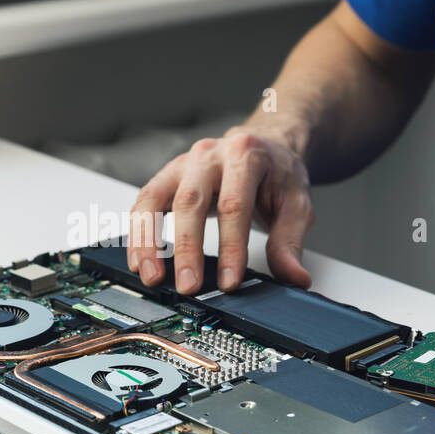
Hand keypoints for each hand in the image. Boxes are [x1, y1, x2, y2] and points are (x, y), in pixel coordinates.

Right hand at [127, 130, 315, 294]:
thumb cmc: (276, 174)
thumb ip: (290, 241)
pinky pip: (143, 204)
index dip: (231, 246)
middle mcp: (208, 155)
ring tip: (152, 277)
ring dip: (149, 242)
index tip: (229, 281)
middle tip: (188, 286)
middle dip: (187, 248)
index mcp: (244, 155)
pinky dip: (138, 234)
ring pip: (155, 199)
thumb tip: (294, 277)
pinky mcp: (166, 178)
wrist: (263, 147)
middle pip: (190, 201)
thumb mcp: (296, 203)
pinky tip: (139, 261)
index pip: (234, 204)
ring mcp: (182, 165)